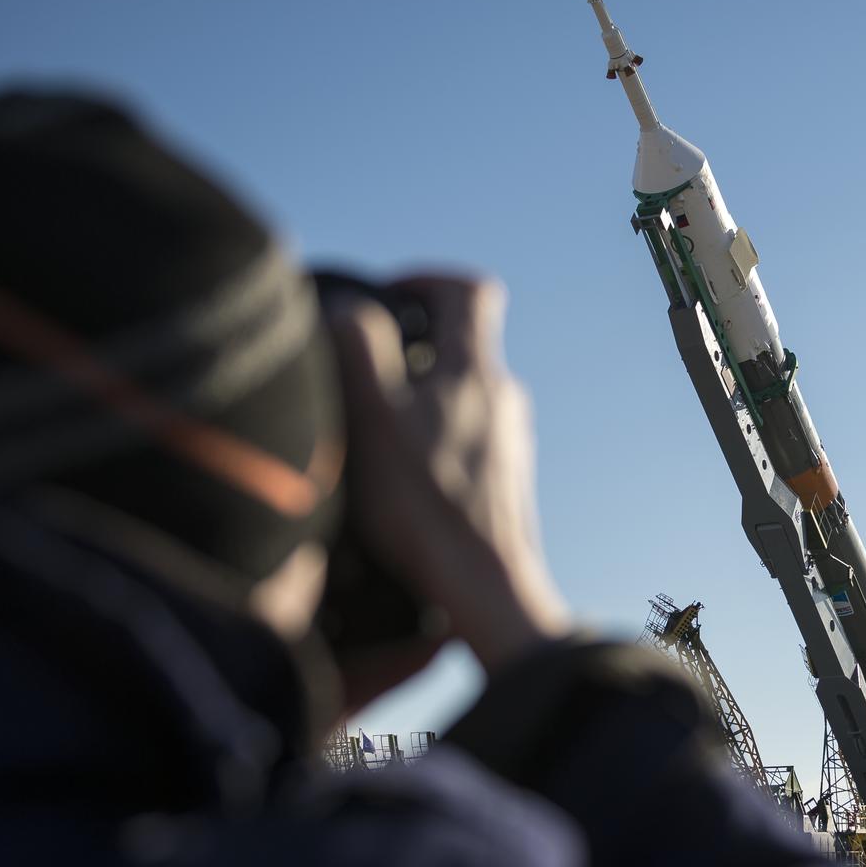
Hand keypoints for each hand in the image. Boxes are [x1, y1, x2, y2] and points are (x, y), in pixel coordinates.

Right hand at [326, 274, 571, 690]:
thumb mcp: (374, 417)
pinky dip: (434, 437)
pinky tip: (402, 475)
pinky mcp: (507, 480)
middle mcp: (505, 398)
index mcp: (477, 370)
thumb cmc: (425, 506)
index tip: (387, 296)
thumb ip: (360, 349)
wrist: (484, 588)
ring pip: (462, 394)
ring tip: (375, 429)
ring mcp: (511, 441)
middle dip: (409, 346)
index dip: (426, 278)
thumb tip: (354, 305)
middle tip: (363, 372)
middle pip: (461, 344)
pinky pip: (467, 437)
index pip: (469, 290)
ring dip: (420, 396)